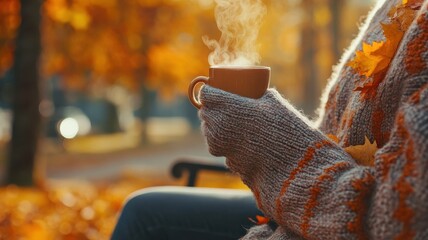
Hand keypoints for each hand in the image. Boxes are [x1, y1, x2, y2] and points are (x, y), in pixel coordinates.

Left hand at [199, 85, 322, 181]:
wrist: (294, 168)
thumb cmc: (287, 131)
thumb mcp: (276, 103)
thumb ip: (261, 95)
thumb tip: (257, 93)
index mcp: (229, 108)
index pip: (206, 94)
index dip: (210, 91)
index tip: (216, 90)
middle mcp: (219, 127)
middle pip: (204, 113)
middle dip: (212, 108)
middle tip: (225, 106)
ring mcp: (221, 148)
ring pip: (209, 132)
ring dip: (216, 126)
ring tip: (233, 124)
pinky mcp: (228, 163)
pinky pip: (221, 149)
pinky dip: (227, 144)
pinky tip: (245, 143)